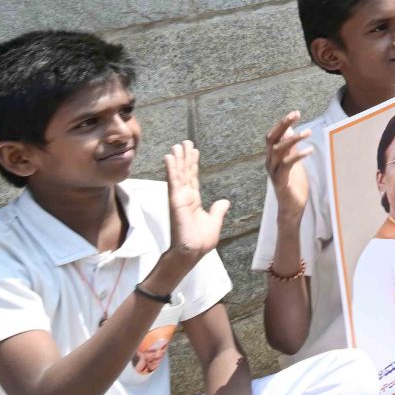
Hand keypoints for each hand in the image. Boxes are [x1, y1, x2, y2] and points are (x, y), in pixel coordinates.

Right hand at [162, 140, 229, 264]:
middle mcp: (185, 197)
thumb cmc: (201, 241)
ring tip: (177, 145)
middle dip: (185, 157)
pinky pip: (174, 181)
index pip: (193, 178)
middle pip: (185, 172)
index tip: (193, 151)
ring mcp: (179, 198)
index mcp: (194, 201)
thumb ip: (218, 210)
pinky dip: (172, 168)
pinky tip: (170, 156)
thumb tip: (224, 201)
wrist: (193, 252)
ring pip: (179, 174)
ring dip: (178, 159)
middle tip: (184, 142)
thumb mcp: (214, 222)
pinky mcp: (175, 200)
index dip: (193, 164)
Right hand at [263, 111, 311, 221]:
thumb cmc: (293, 184)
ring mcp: (274, 172)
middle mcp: (270, 162)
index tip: (295, 113)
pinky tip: (309, 150)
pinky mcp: (280, 181)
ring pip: (279, 150)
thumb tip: (290, 130)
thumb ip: (290, 147)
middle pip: (272, 139)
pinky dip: (297, 156)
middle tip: (296, 114)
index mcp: (272, 157)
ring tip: (307, 132)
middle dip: (283, 125)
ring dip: (293, 139)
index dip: (282, 124)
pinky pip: (287, 165)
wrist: (291, 208)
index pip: (273, 135)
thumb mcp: (293, 161)